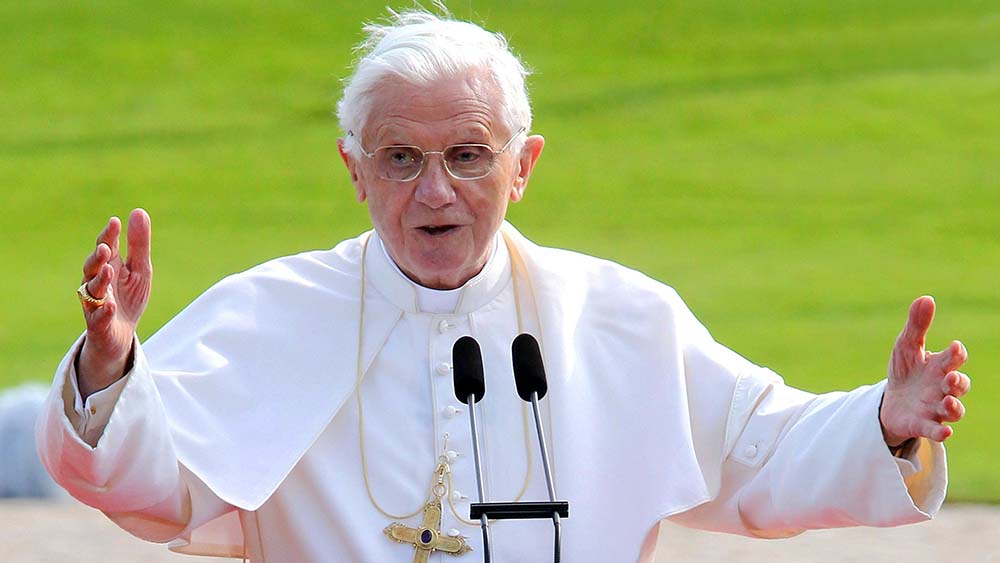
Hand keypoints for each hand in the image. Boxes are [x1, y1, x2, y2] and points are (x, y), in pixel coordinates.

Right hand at [77, 209, 152, 397]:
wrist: (120, 335)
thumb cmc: (129, 297)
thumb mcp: (140, 269)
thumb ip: (139, 244)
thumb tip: (137, 211)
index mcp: (109, 267)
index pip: (106, 247)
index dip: (109, 236)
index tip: (115, 222)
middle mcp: (97, 283)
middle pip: (93, 267)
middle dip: (98, 257)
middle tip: (105, 247)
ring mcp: (95, 303)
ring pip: (92, 290)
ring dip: (100, 280)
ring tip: (108, 269)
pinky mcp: (99, 324)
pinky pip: (98, 317)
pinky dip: (103, 311)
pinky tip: (110, 305)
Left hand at [880, 296, 969, 445]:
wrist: (890, 401)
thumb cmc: (906, 370)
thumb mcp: (906, 346)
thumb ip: (917, 326)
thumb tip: (926, 298)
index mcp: (940, 366)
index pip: (955, 359)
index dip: (956, 354)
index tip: (954, 347)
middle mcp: (942, 388)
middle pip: (959, 386)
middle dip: (958, 382)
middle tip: (950, 378)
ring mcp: (934, 408)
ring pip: (953, 410)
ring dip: (954, 407)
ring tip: (949, 401)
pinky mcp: (922, 424)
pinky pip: (935, 430)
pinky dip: (941, 432)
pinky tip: (945, 433)